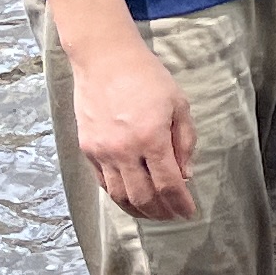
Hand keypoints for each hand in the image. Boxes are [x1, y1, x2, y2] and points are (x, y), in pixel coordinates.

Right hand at [67, 30, 197, 220]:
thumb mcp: (178, 104)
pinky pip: (103, 182)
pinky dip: (118, 195)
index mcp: (151, 138)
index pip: (169, 185)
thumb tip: (185, 175)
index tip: (189, 212)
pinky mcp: (87, 148)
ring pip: (119, 195)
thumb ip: (185, 141)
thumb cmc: (147, 77)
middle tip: (172, 215)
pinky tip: (130, 197)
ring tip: (153, 212)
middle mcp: (124, 150)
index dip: (180, 204)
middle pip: (143, 197)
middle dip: (161, 212)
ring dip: (138, 209)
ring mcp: (102, 151)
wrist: (104, 59)